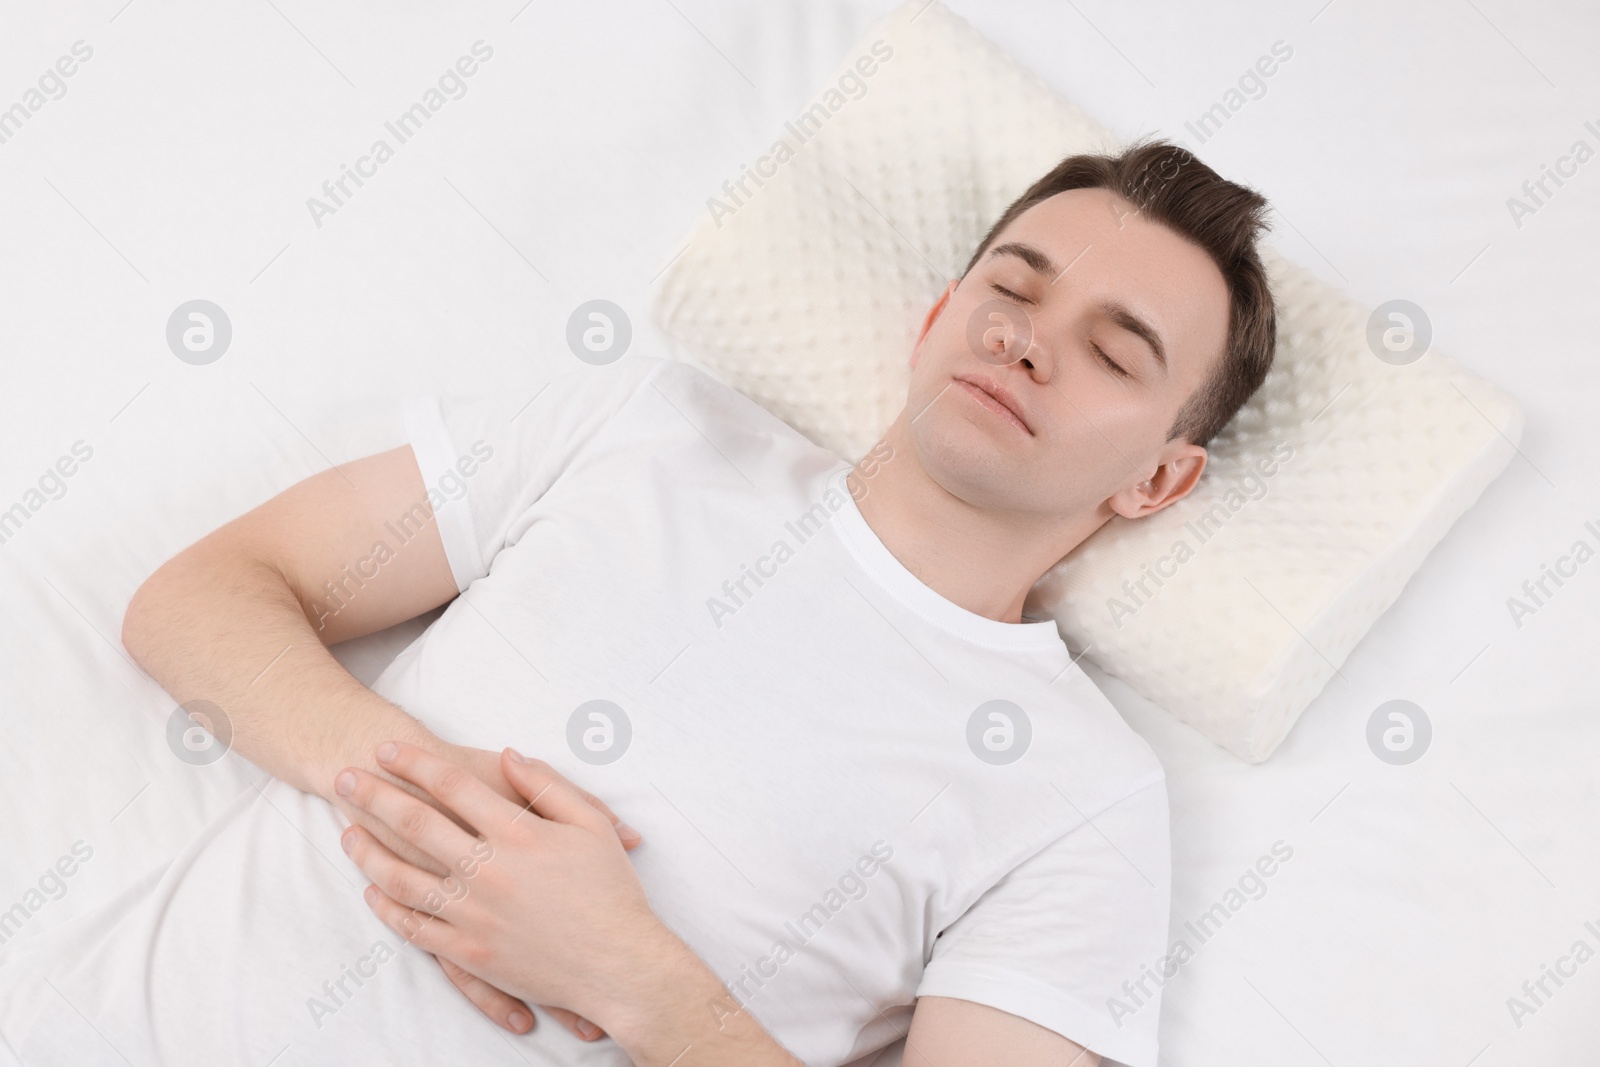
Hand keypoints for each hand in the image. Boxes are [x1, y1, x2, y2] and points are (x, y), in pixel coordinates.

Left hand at [335, 742, 677, 1031]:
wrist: (618, 965)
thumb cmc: (611, 893)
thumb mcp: (590, 826)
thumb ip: (548, 786)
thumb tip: (511, 755)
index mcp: (517, 834)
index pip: (451, 786)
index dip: (415, 762)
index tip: (386, 747)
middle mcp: (487, 870)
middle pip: (414, 823)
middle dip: (374, 795)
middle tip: (344, 775)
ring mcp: (472, 915)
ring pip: (401, 878)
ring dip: (367, 851)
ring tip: (346, 831)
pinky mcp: (468, 953)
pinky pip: (413, 926)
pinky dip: (387, 907)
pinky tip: (373, 891)